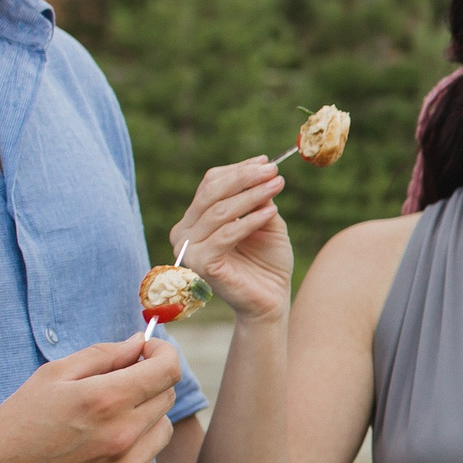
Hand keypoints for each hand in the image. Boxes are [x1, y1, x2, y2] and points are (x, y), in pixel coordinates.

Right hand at [0, 337, 182, 462]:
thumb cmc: (20, 421)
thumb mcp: (54, 375)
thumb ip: (104, 354)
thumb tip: (141, 342)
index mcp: (107, 400)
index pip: (168, 370)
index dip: (163, 353)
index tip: (149, 352)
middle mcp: (123, 436)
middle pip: (166, 398)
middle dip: (148, 385)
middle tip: (117, 387)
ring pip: (162, 431)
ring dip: (144, 420)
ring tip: (103, 425)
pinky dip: (133, 454)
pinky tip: (97, 454)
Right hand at [170, 158, 293, 325]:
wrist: (270, 300)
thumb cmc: (267, 262)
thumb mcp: (266, 222)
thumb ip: (259, 199)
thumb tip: (261, 168)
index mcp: (195, 219)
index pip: (211, 184)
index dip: (239, 170)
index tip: (267, 162)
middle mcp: (185, 232)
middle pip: (212, 193)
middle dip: (245, 178)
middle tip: (273, 170)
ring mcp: (189, 248)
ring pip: (220, 211)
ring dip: (251, 195)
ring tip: (277, 186)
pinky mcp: (201, 264)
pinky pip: (226, 235)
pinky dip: (250, 221)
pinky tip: (271, 213)